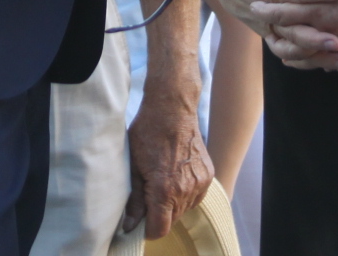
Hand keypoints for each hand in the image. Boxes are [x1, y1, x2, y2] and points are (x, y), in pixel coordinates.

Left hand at [124, 82, 214, 238]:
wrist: (172, 108)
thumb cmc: (148, 133)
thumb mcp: (134, 166)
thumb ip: (134, 200)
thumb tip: (130, 225)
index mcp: (165, 189)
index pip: (160, 229)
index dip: (148, 230)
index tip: (139, 223)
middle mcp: (186, 189)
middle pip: (172, 220)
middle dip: (158, 216)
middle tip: (147, 198)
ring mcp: (200, 182)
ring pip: (184, 209)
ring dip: (172, 205)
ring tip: (161, 182)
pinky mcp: (208, 175)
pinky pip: (195, 197)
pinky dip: (184, 194)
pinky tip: (174, 177)